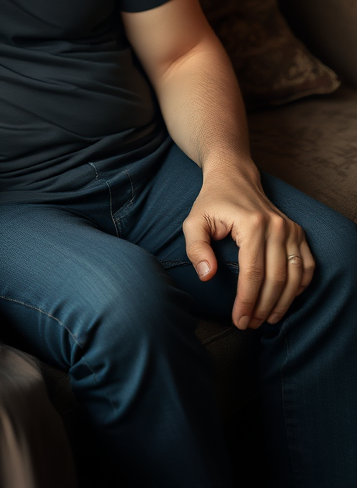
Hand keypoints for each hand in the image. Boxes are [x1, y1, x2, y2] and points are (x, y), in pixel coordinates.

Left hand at [184, 166, 315, 329]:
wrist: (233, 178)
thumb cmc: (211, 202)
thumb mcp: (193, 221)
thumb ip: (196, 248)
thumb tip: (207, 276)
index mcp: (252, 225)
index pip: (253, 272)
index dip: (247, 300)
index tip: (238, 320)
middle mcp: (278, 227)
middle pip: (276, 278)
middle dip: (263, 307)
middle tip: (249, 324)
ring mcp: (291, 230)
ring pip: (295, 277)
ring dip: (283, 303)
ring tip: (266, 319)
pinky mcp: (298, 233)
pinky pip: (307, 266)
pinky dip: (300, 287)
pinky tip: (286, 300)